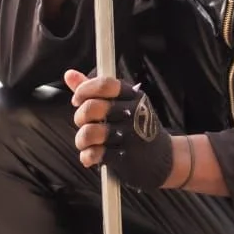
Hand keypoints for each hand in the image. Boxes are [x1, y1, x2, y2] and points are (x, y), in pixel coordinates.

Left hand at [65, 70, 173, 188]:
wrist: (164, 158)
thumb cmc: (137, 127)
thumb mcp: (123, 103)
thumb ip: (94, 89)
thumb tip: (69, 75)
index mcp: (132, 96)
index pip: (104, 84)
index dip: (84, 91)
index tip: (77, 100)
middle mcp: (132, 113)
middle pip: (92, 107)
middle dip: (80, 117)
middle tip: (83, 123)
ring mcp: (130, 135)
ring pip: (89, 132)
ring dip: (81, 139)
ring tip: (86, 142)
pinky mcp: (125, 157)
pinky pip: (94, 153)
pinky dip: (88, 156)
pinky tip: (93, 155)